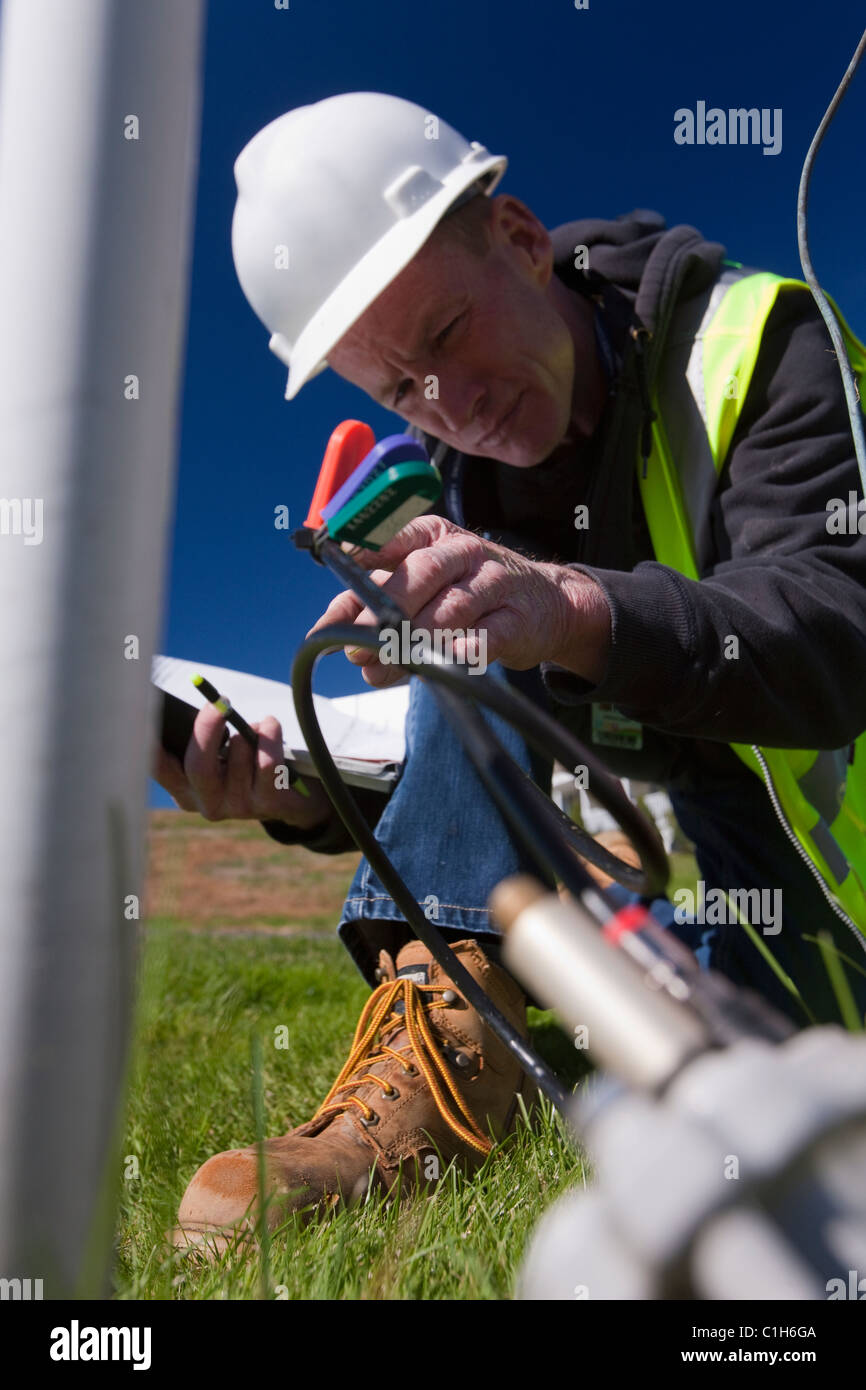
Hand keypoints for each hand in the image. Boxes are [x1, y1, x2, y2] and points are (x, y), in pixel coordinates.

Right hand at [151, 702, 331, 828]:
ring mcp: (237, 807)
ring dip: (248, 730)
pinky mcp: (268, 804)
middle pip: (197, 766)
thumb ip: (201, 734)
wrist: (290, 797)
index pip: (157, 766)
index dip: (150, 740)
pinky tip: (269, 725)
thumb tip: (201, 702)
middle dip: (208, 729)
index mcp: (183, 788)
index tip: (148, 710)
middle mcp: (205, 802)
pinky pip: (266, 762)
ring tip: (254, 727)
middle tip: (218, 703)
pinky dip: (268, 735)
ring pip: (237, 754)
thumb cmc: (245, 761)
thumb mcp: (218, 751)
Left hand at [307, 515, 610, 687]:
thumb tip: (329, 628)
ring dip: (415, 641)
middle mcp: (462, 551)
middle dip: (383, 612)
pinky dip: (466, 650)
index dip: (361, 559)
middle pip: (419, 573)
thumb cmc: (468, 592)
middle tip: (358, 646)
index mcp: (431, 534)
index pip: (391, 537)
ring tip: (386, 667)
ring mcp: (494, 582)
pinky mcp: (517, 619)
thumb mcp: (421, 585)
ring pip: (451, 608)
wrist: (546, 604)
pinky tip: (446, 662)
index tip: (340, 580)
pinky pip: (489, 636)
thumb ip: (371, 600)